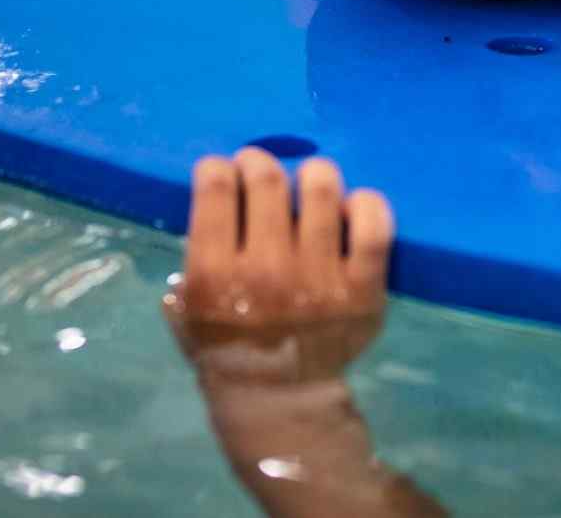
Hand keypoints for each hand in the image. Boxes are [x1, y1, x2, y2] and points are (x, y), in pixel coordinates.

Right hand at [164, 148, 394, 384]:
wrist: (280, 398)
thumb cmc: (228, 349)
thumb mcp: (187, 311)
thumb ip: (191, 262)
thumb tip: (210, 203)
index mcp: (214, 274)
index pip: (215, 190)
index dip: (216, 168)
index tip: (222, 169)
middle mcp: (265, 269)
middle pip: (267, 180)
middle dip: (260, 162)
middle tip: (260, 169)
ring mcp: (318, 276)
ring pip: (322, 190)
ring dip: (313, 175)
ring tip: (309, 182)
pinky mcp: (362, 286)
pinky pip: (373, 225)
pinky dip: (366, 203)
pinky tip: (352, 204)